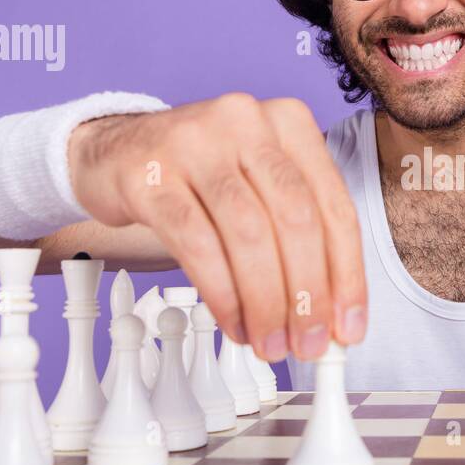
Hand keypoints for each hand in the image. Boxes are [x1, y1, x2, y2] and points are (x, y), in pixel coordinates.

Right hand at [68, 94, 366, 361]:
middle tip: (309, 344)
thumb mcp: (259, 184)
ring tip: (270, 342)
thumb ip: (298, 237)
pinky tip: (234, 322)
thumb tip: (330, 314)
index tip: (348, 326)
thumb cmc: (201, 174)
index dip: (347, 275)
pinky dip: (223, 294)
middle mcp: (246, 121)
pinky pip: (197, 244)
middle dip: (308, 295)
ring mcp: (195, 143)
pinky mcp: (151, 175)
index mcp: (289, 122)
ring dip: (266, 302)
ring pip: (249, 235)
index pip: (334, 206)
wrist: (116, 152)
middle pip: (295, 221)